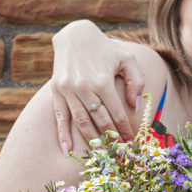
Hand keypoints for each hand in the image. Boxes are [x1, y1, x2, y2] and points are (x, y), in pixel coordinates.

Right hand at [50, 21, 144, 152]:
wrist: (75, 35)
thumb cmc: (105, 49)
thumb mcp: (127, 59)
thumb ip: (135, 82)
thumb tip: (135, 106)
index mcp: (103, 81)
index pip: (117, 114)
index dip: (125, 130)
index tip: (131, 143)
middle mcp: (84, 87)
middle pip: (99, 121)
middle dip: (110, 140)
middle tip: (118, 154)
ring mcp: (68, 90)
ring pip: (81, 122)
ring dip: (91, 141)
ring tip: (100, 156)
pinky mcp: (56, 91)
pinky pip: (61, 117)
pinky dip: (63, 134)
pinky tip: (67, 150)